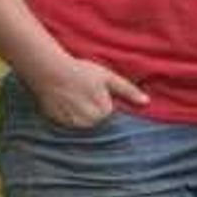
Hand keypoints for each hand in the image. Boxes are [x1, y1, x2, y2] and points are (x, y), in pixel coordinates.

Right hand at [29, 53, 147, 128]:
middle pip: (97, 120)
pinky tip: (64, 102)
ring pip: (83, 123)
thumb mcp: (108, 77)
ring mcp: (73, 125)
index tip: (94, 90)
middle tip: (82, 92)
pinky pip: (70, 124)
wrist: (50, 71)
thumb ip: (128, 91)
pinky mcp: (60, 125)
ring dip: (80, 113)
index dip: (102, 99)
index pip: (108, 112)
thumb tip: (146, 102)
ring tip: (73, 97)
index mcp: (104, 112)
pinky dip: (69, 116)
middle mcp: (89, 123)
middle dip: (92, 108)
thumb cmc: (81, 71)